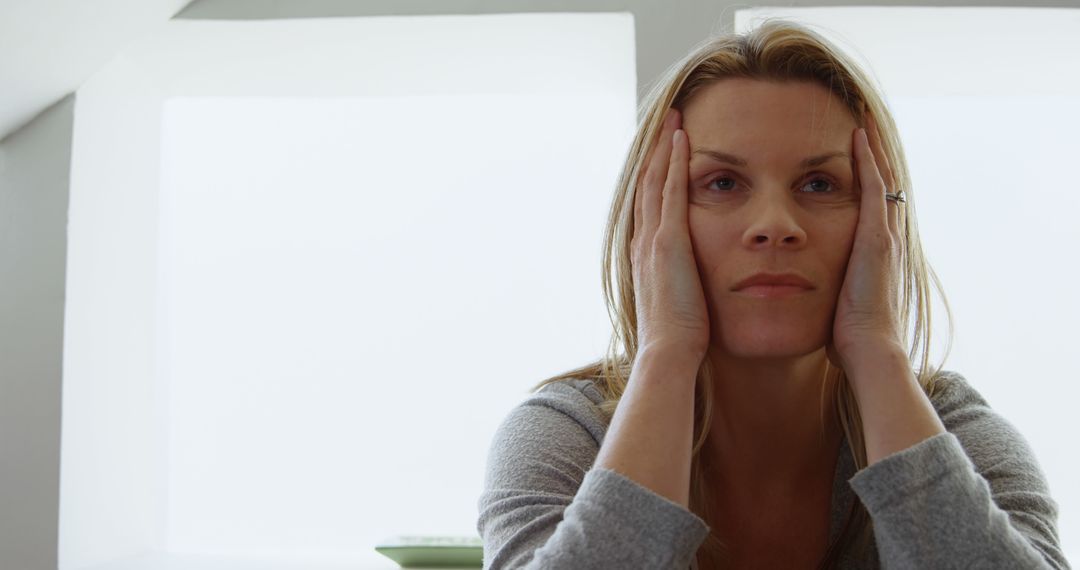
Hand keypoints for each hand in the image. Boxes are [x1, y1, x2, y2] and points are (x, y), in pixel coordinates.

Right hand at [631, 109, 710, 360]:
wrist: (668, 353)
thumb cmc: (678, 341)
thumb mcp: (678, 307)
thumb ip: (682, 289)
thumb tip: (690, 289)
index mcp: (646, 257)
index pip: (649, 206)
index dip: (655, 177)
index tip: (664, 154)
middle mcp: (643, 242)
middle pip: (647, 185)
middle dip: (656, 152)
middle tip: (667, 122)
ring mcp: (653, 239)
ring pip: (655, 180)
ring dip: (664, 147)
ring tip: (674, 118)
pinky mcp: (669, 240)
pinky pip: (671, 190)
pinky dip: (675, 162)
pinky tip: (684, 139)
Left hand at [826, 111, 905, 370]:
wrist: (866, 350)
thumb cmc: (845, 334)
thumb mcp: (833, 299)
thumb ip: (824, 285)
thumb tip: (800, 285)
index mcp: (872, 252)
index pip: (867, 204)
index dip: (861, 177)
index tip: (848, 152)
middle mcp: (884, 238)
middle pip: (880, 184)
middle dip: (870, 154)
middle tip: (860, 121)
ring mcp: (884, 236)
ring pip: (880, 179)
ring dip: (870, 148)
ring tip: (860, 117)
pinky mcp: (878, 238)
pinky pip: (874, 188)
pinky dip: (867, 161)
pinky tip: (857, 136)